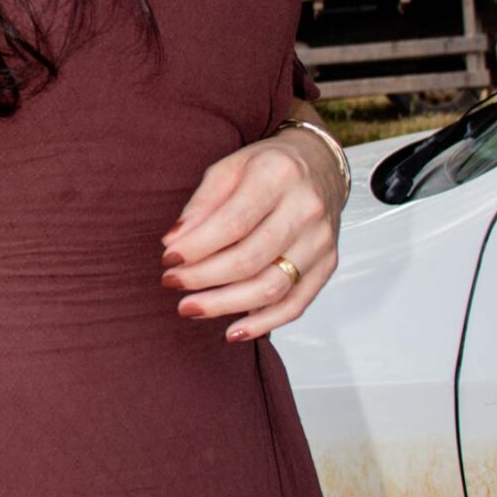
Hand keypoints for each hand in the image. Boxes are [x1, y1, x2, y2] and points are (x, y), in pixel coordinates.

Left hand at [161, 126, 344, 340]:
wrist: (320, 165)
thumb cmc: (268, 166)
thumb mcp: (229, 168)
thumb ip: (202, 204)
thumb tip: (174, 243)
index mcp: (278, 175)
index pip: (233, 222)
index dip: (197, 247)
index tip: (168, 258)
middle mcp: (306, 209)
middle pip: (250, 258)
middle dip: (203, 278)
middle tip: (172, 283)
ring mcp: (321, 240)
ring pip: (272, 287)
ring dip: (226, 305)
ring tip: (190, 308)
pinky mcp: (328, 264)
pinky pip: (296, 304)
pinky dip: (263, 322)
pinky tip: (233, 331)